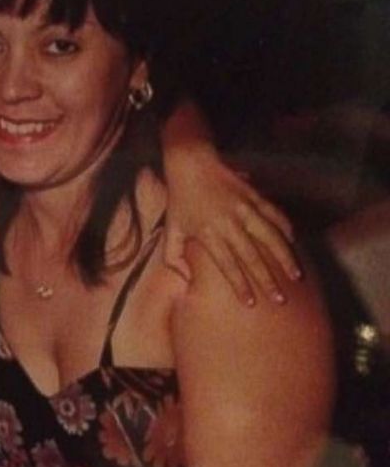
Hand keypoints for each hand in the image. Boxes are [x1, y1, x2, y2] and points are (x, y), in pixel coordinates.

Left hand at [163, 148, 300, 305]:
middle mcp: (228, 222)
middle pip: (252, 256)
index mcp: (207, 233)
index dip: (240, 285)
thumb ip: (174, 258)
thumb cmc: (180, 201)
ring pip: (270, 237)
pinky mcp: (254, 196)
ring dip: (284, 258)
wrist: (191, 163)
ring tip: (296, 276)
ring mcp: (244, 208)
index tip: (251, 303)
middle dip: (267, 280)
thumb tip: (186, 280)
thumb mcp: (170, 229)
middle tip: (280, 300)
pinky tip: (294, 243)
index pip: (227, 265)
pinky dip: (286, 229)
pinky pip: (276, 215)